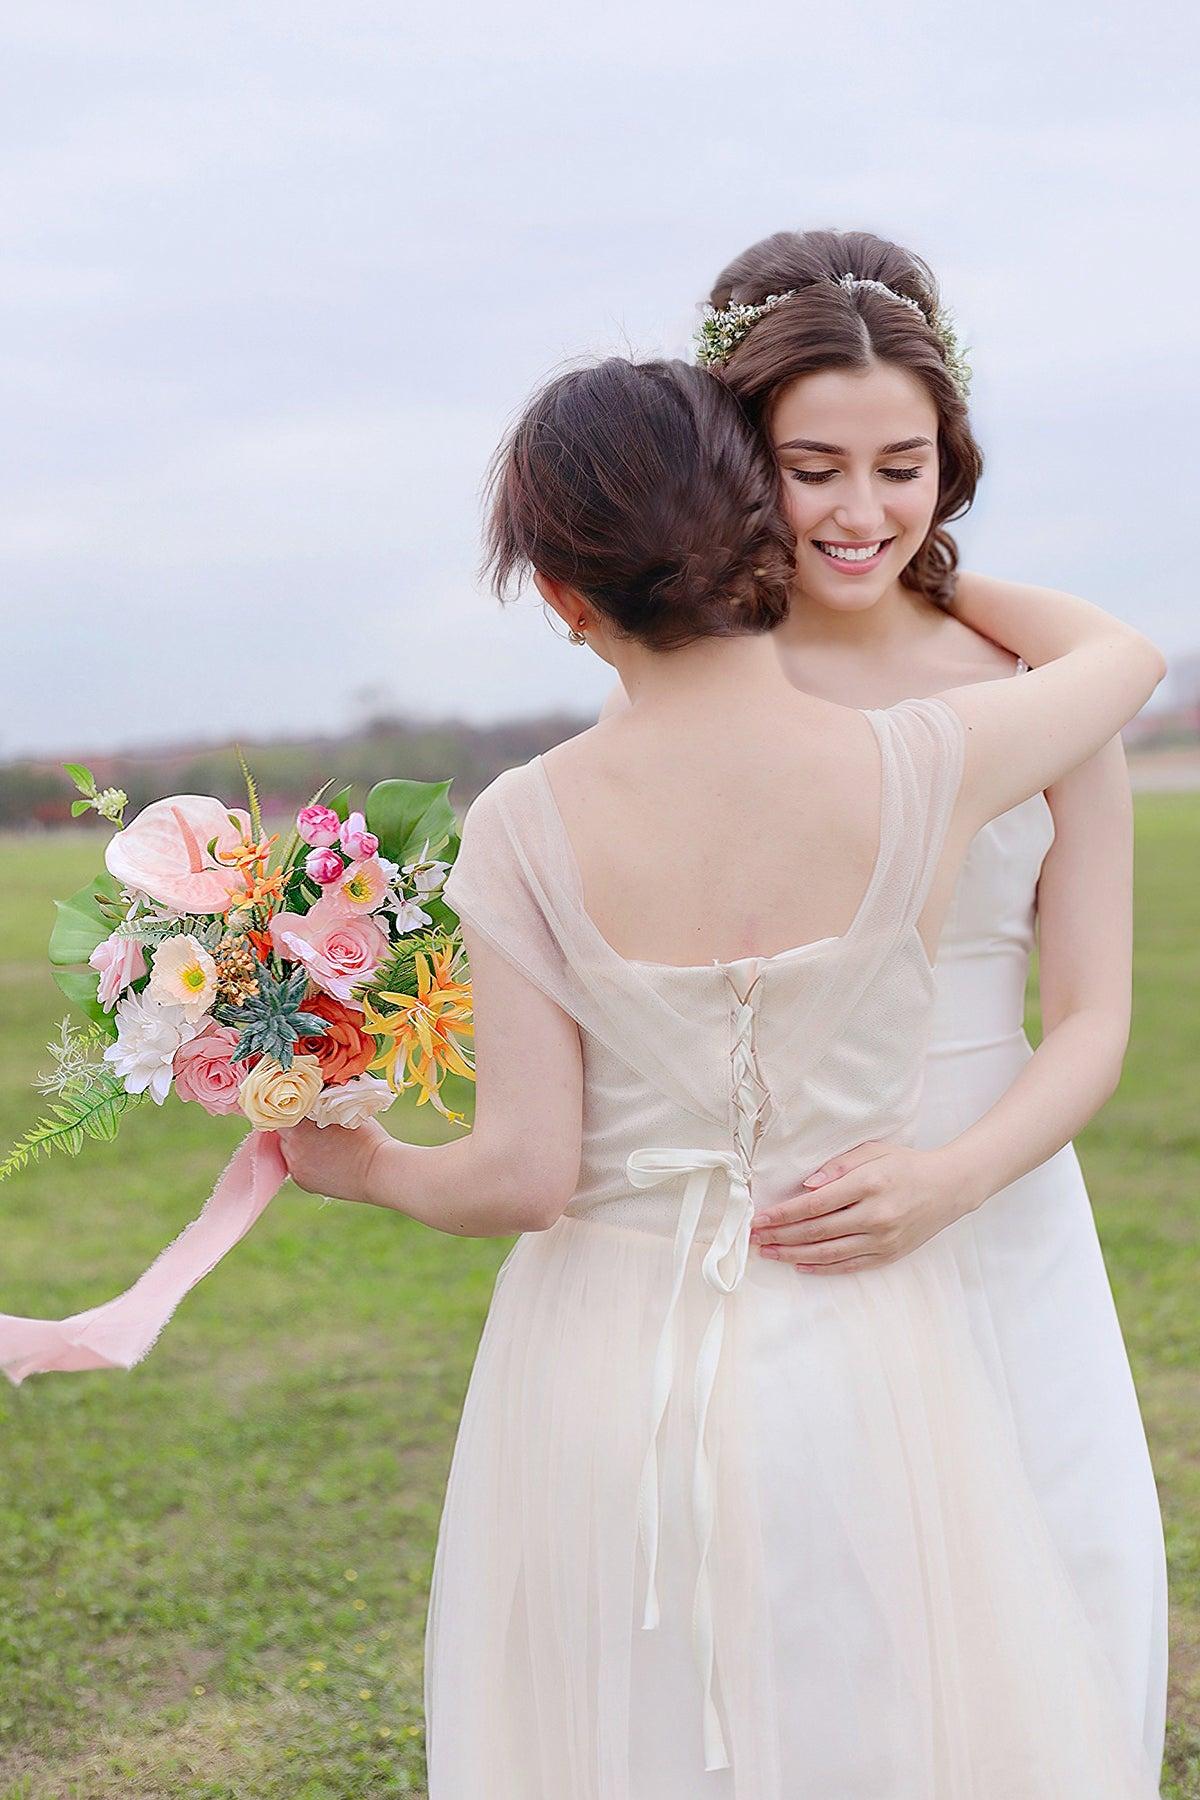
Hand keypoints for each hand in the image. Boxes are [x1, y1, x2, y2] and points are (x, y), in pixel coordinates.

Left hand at [277, 1116, 393, 1206]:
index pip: (281, 1112)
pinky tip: (324, 1158)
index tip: (302, 1105)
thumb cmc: (366, 1136)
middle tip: (312, 1124)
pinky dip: (306, 1161)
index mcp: (300, 1127)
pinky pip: (297, 1166)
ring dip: (299, 1144)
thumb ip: (323, 1106)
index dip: (292, 1107)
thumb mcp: (344, 1110)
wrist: (378, 1171)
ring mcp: (296, 1167)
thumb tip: (316, 1094)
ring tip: (320, 1142)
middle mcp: (293, 1148)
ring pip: (288, 1149)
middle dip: (294, 1127)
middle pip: (283, 1132)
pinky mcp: (303, 1182)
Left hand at [748, 1141, 980, 1273]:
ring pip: (829, 1253)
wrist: (949, 1187)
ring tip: (769, 1253)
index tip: (759, 1218)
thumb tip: (806, 1187)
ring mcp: (883, 1239)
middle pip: (817, 1231)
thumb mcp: (873, 1151)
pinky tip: (800, 1265)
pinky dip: (822, 1268)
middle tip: (754, 1238)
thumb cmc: (905, 1164)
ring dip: (794, 1254)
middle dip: (780, 1235)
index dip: (784, 1214)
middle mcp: (875, 1215)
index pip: (815, 1204)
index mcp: (869, 1184)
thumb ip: (838, 1166)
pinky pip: (849, 1266)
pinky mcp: (889, 1254)